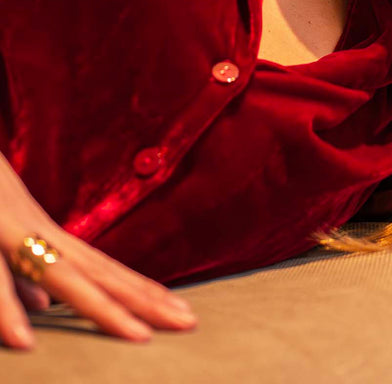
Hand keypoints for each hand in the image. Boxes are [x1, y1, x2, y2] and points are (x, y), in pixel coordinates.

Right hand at [0, 152, 196, 348]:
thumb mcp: (2, 238)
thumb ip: (19, 277)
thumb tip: (41, 306)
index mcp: (48, 239)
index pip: (106, 271)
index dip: (143, 292)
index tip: (182, 312)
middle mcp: (42, 234)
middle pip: (102, 274)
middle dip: (146, 301)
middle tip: (190, 323)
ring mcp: (14, 233)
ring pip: (65, 276)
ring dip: (102, 307)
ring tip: (139, 336)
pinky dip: (6, 310)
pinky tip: (25, 342)